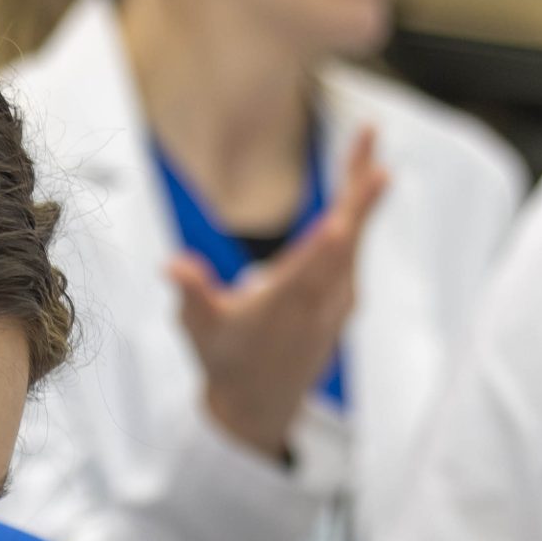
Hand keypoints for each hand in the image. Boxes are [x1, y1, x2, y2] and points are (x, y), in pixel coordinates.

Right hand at [172, 128, 387, 463]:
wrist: (258, 407)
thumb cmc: (225, 362)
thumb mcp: (199, 329)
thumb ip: (191, 294)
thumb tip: (173, 266)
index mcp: (287, 304)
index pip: (317, 261)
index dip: (338, 230)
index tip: (360, 194)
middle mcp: (320, 300)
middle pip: (346, 235)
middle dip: (357, 186)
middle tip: (368, 133)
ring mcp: (337, 300)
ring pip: (355, 238)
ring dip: (359, 189)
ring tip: (363, 143)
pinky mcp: (343, 299)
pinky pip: (354, 249)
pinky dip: (356, 214)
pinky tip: (359, 186)